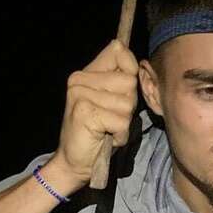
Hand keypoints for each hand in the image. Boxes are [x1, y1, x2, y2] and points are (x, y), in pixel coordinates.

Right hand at [50, 39, 138, 185]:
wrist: (74, 162)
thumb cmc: (97, 133)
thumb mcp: (110, 102)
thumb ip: (119, 81)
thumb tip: (138, 65)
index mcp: (85, 73)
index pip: (118, 50)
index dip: (130, 68)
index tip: (123, 90)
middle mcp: (79, 80)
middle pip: (129, 81)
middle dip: (128, 104)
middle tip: (111, 118)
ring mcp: (80, 95)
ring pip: (127, 103)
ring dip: (123, 122)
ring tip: (107, 128)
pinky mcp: (85, 112)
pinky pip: (121, 121)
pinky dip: (120, 134)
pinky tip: (105, 137)